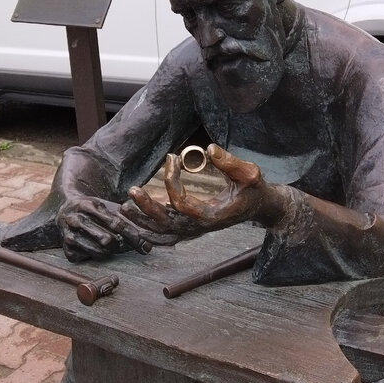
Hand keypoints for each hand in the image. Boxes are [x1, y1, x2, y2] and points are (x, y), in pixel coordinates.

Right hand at [56, 195, 177, 261]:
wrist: (65, 209)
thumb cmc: (95, 211)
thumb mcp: (109, 207)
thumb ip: (128, 219)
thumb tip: (150, 240)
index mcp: (89, 205)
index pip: (117, 223)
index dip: (134, 236)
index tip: (146, 247)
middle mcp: (75, 219)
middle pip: (108, 240)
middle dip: (123, 245)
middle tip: (128, 245)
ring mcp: (68, 234)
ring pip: (99, 252)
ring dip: (112, 252)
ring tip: (113, 246)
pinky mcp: (65, 249)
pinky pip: (88, 259)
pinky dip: (96, 255)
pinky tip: (96, 248)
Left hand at [127, 144, 285, 233]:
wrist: (258, 206)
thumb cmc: (254, 189)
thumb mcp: (249, 173)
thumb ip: (231, 163)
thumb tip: (210, 149)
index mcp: (213, 216)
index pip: (183, 205)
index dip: (173, 182)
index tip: (172, 158)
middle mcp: (200, 227)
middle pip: (166, 224)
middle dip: (147, 208)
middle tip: (133, 191)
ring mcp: (193, 230)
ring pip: (161, 232)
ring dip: (142, 222)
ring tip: (124, 208)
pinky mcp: (189, 227)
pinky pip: (164, 233)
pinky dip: (148, 229)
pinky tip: (134, 218)